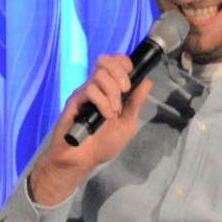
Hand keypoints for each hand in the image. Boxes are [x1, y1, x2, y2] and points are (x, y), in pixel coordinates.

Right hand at [27, 54, 154, 205]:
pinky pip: (90, 90)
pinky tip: (104, 116)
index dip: (123, 63)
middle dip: (119, 72)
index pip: (113, 62)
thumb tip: (147, 82)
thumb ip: (135, 103)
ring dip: (112, 92)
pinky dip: (102, 102)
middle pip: (104, 60)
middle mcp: (95, 88)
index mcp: (108, 90)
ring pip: (99, 74)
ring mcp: (83, 94)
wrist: (82, 161)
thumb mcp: (126, 124)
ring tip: (114, 112)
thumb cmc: (102, 145)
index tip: (130, 81)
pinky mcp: (74, 102)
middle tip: (125, 90)